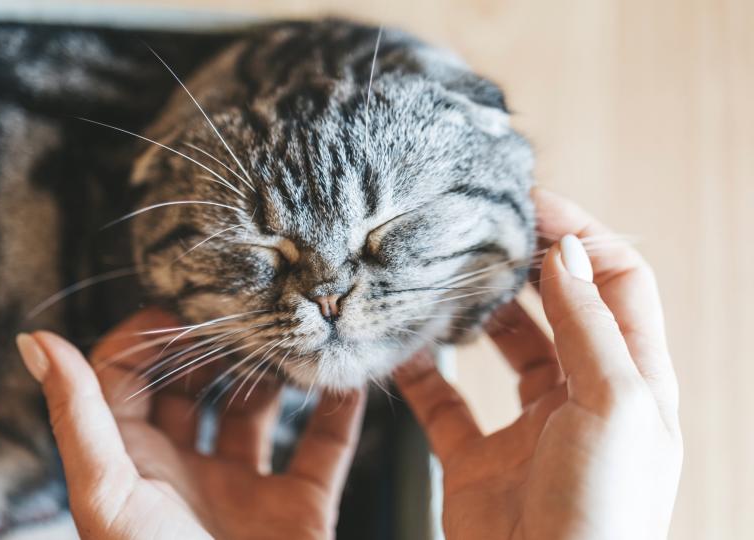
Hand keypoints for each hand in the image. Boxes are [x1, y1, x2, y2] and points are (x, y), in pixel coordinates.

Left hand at [16, 309, 365, 539]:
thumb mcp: (108, 495)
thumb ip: (78, 415)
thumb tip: (36, 341)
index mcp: (130, 466)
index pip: (125, 376)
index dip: (147, 335)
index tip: (184, 304)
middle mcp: (183, 472)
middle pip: (192, 387)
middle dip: (214, 345)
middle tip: (242, 310)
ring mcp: (242, 491)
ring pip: (256, 411)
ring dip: (273, 372)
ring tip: (290, 332)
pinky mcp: (297, 511)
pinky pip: (323, 449)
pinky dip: (340, 412)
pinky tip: (349, 375)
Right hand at [394, 188, 682, 539]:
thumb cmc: (599, 513)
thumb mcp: (613, 405)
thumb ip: (589, 326)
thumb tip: (567, 254)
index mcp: (635, 382)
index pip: (619, 283)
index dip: (583, 236)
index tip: (534, 204)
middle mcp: (586, 398)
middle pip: (563, 308)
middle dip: (530, 264)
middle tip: (486, 228)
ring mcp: (531, 428)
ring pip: (506, 350)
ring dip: (480, 312)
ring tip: (449, 276)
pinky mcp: (479, 457)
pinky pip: (446, 402)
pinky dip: (424, 374)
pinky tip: (404, 348)